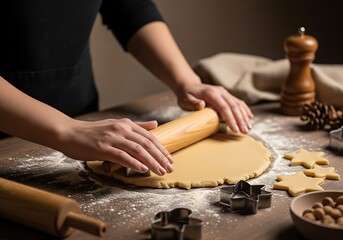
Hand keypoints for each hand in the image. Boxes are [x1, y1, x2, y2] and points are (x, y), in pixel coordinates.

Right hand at [56, 118, 173, 175]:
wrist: (69, 133)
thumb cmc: (92, 132)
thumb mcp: (116, 125)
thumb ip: (137, 126)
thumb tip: (155, 125)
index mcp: (126, 124)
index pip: (149, 137)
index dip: (161, 149)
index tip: (169, 159)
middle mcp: (121, 129)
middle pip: (146, 144)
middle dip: (160, 157)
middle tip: (169, 168)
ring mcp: (112, 138)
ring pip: (137, 150)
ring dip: (151, 162)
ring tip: (160, 171)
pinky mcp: (103, 148)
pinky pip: (122, 156)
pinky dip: (134, 163)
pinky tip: (142, 169)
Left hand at [176, 83, 253, 133]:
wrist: (189, 86)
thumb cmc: (186, 95)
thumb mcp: (185, 100)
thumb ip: (192, 103)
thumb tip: (201, 105)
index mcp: (211, 93)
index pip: (224, 107)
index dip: (230, 118)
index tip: (235, 129)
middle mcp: (220, 92)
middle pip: (233, 106)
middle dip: (240, 120)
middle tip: (244, 131)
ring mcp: (224, 93)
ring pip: (238, 104)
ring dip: (244, 116)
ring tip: (248, 128)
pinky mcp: (226, 95)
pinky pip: (238, 102)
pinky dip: (244, 110)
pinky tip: (250, 118)